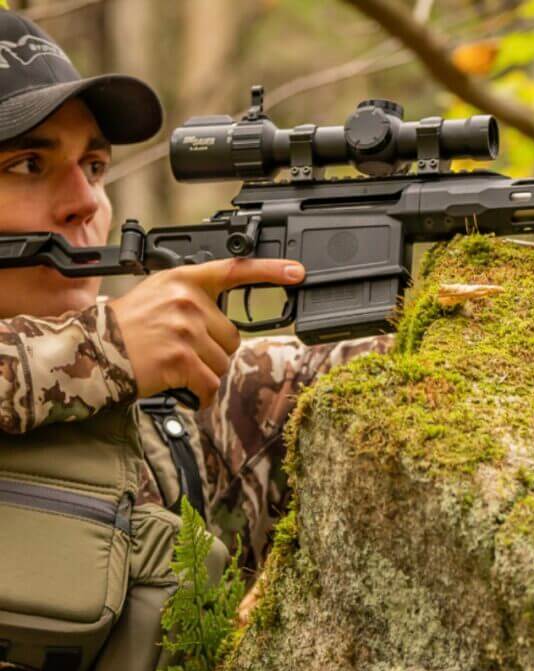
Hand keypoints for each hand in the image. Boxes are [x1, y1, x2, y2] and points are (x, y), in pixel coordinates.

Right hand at [109, 258, 305, 407]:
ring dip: (206, 374)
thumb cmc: (126, 329)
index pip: (235, 270)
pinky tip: (183, 388)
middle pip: (232, 336)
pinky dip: (201, 394)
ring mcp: (185, 328)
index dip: (271, 271)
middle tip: (182, 352)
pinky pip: (211, 383)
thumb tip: (226, 324)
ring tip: (176, 367)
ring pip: (223, 362)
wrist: (92, 352)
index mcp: (184, 280)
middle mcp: (187, 300)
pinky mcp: (182, 357)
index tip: (298, 272)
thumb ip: (193, 299)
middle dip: (213, 351)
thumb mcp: (158, 296)